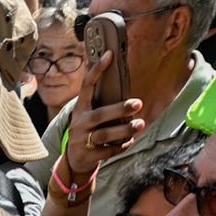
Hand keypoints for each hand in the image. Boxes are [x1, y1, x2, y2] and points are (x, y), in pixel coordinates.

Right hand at [63, 52, 142, 177]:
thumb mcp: (89, 116)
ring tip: (140, 124)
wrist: (74, 160)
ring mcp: (81, 140)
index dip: (97, 69)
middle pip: (100, 114)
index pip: (87, 85)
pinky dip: (120, 146)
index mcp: (81, 108)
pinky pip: (107, 151)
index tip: (109, 55)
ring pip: (104, 134)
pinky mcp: (86, 155)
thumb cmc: (88, 132)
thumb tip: (127, 89)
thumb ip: (102, 105)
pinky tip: (130, 141)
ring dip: (124, 129)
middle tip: (138, 103)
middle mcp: (79, 122)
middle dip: (119, 109)